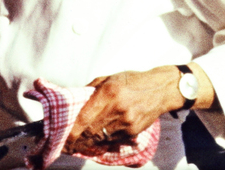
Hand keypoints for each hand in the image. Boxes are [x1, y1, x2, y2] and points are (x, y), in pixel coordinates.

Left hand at [65, 67, 180, 153]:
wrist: (160, 89)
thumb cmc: (132, 81)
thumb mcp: (109, 78)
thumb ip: (91, 90)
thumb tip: (75, 101)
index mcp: (108, 92)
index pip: (85, 117)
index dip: (73, 132)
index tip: (64, 138)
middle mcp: (117, 108)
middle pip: (91, 131)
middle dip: (77, 141)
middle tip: (67, 145)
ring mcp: (126, 122)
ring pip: (101, 137)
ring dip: (88, 143)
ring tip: (77, 145)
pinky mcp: (133, 131)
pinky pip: (113, 139)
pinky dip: (103, 141)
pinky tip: (95, 142)